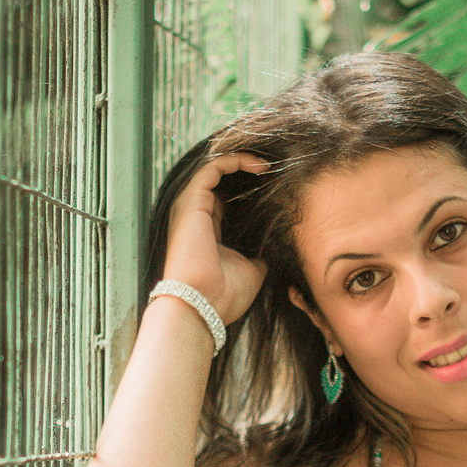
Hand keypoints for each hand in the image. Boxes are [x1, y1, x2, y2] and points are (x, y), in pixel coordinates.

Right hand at [162, 151, 269, 324]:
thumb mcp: (251, 270)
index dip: (249, 188)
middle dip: (246, 170)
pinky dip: (234, 161)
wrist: (203, 305)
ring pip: (215, 168)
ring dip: (242, 161)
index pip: (226, 198)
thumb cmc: (224, 295)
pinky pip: (212, 167)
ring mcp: (191, 207)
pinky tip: (258, 166)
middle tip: (275, 168)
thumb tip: (272, 250)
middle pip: (220, 180)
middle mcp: (196, 215)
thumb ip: (258, 254)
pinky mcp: (191, 201)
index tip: (275, 186)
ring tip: (268, 164)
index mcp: (208, 230)